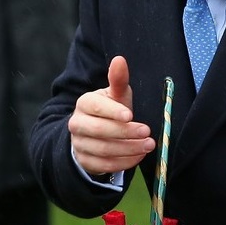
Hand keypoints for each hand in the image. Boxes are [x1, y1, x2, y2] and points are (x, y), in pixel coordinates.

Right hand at [68, 55, 154, 174]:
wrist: (93, 134)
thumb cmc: (110, 110)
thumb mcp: (116, 95)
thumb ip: (118, 79)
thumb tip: (120, 59)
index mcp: (84, 104)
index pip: (95, 107)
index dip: (112, 112)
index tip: (130, 115)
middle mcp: (77, 124)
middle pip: (100, 130)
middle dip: (125, 132)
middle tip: (147, 132)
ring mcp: (79, 144)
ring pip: (104, 150)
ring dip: (129, 148)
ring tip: (148, 145)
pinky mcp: (86, 162)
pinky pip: (105, 165)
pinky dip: (124, 162)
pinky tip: (139, 155)